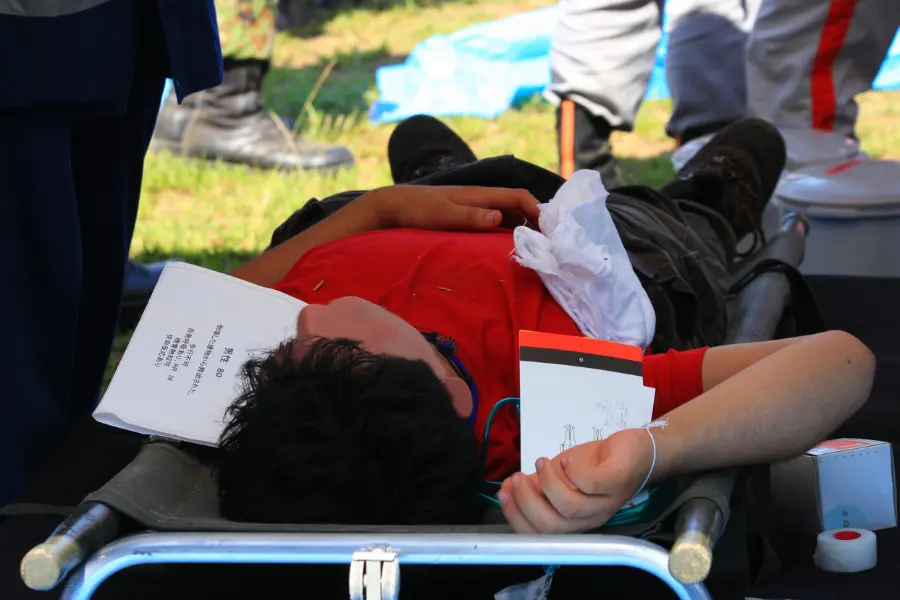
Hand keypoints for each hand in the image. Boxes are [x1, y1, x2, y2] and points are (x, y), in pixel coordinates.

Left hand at [370, 185, 540, 231]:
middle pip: (516, 205)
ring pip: (506, 215)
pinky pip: (493, 223)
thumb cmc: (416, 209)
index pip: (517, 196)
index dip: (537, 209)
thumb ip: (470, 216)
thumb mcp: (442, 214)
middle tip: (548, 242)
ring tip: (534, 247)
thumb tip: (499, 216)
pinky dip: (505, 231)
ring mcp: (472, 208)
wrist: (391, 207)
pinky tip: (507, 247)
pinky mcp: (465, 218)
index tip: (549, 229)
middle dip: (534, 219)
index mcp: (478, 195)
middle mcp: (479, 199)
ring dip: (521, 227)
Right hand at [498, 429, 653, 532]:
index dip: (517, 517)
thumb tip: (504, 489)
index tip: (502, 494)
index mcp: (573, 522)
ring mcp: (604, 503)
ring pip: (570, 507)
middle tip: (516, 478)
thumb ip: (535, 486)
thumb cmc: (595, 466)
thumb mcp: (559, 477)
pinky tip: (565, 461)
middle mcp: (589, 519)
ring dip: (548, 484)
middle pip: (552, 526)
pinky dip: (571, 472)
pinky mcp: (616, 483)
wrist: (636, 450)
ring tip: (541, 463)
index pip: (540, 535)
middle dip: (527, 502)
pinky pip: (589, 483)